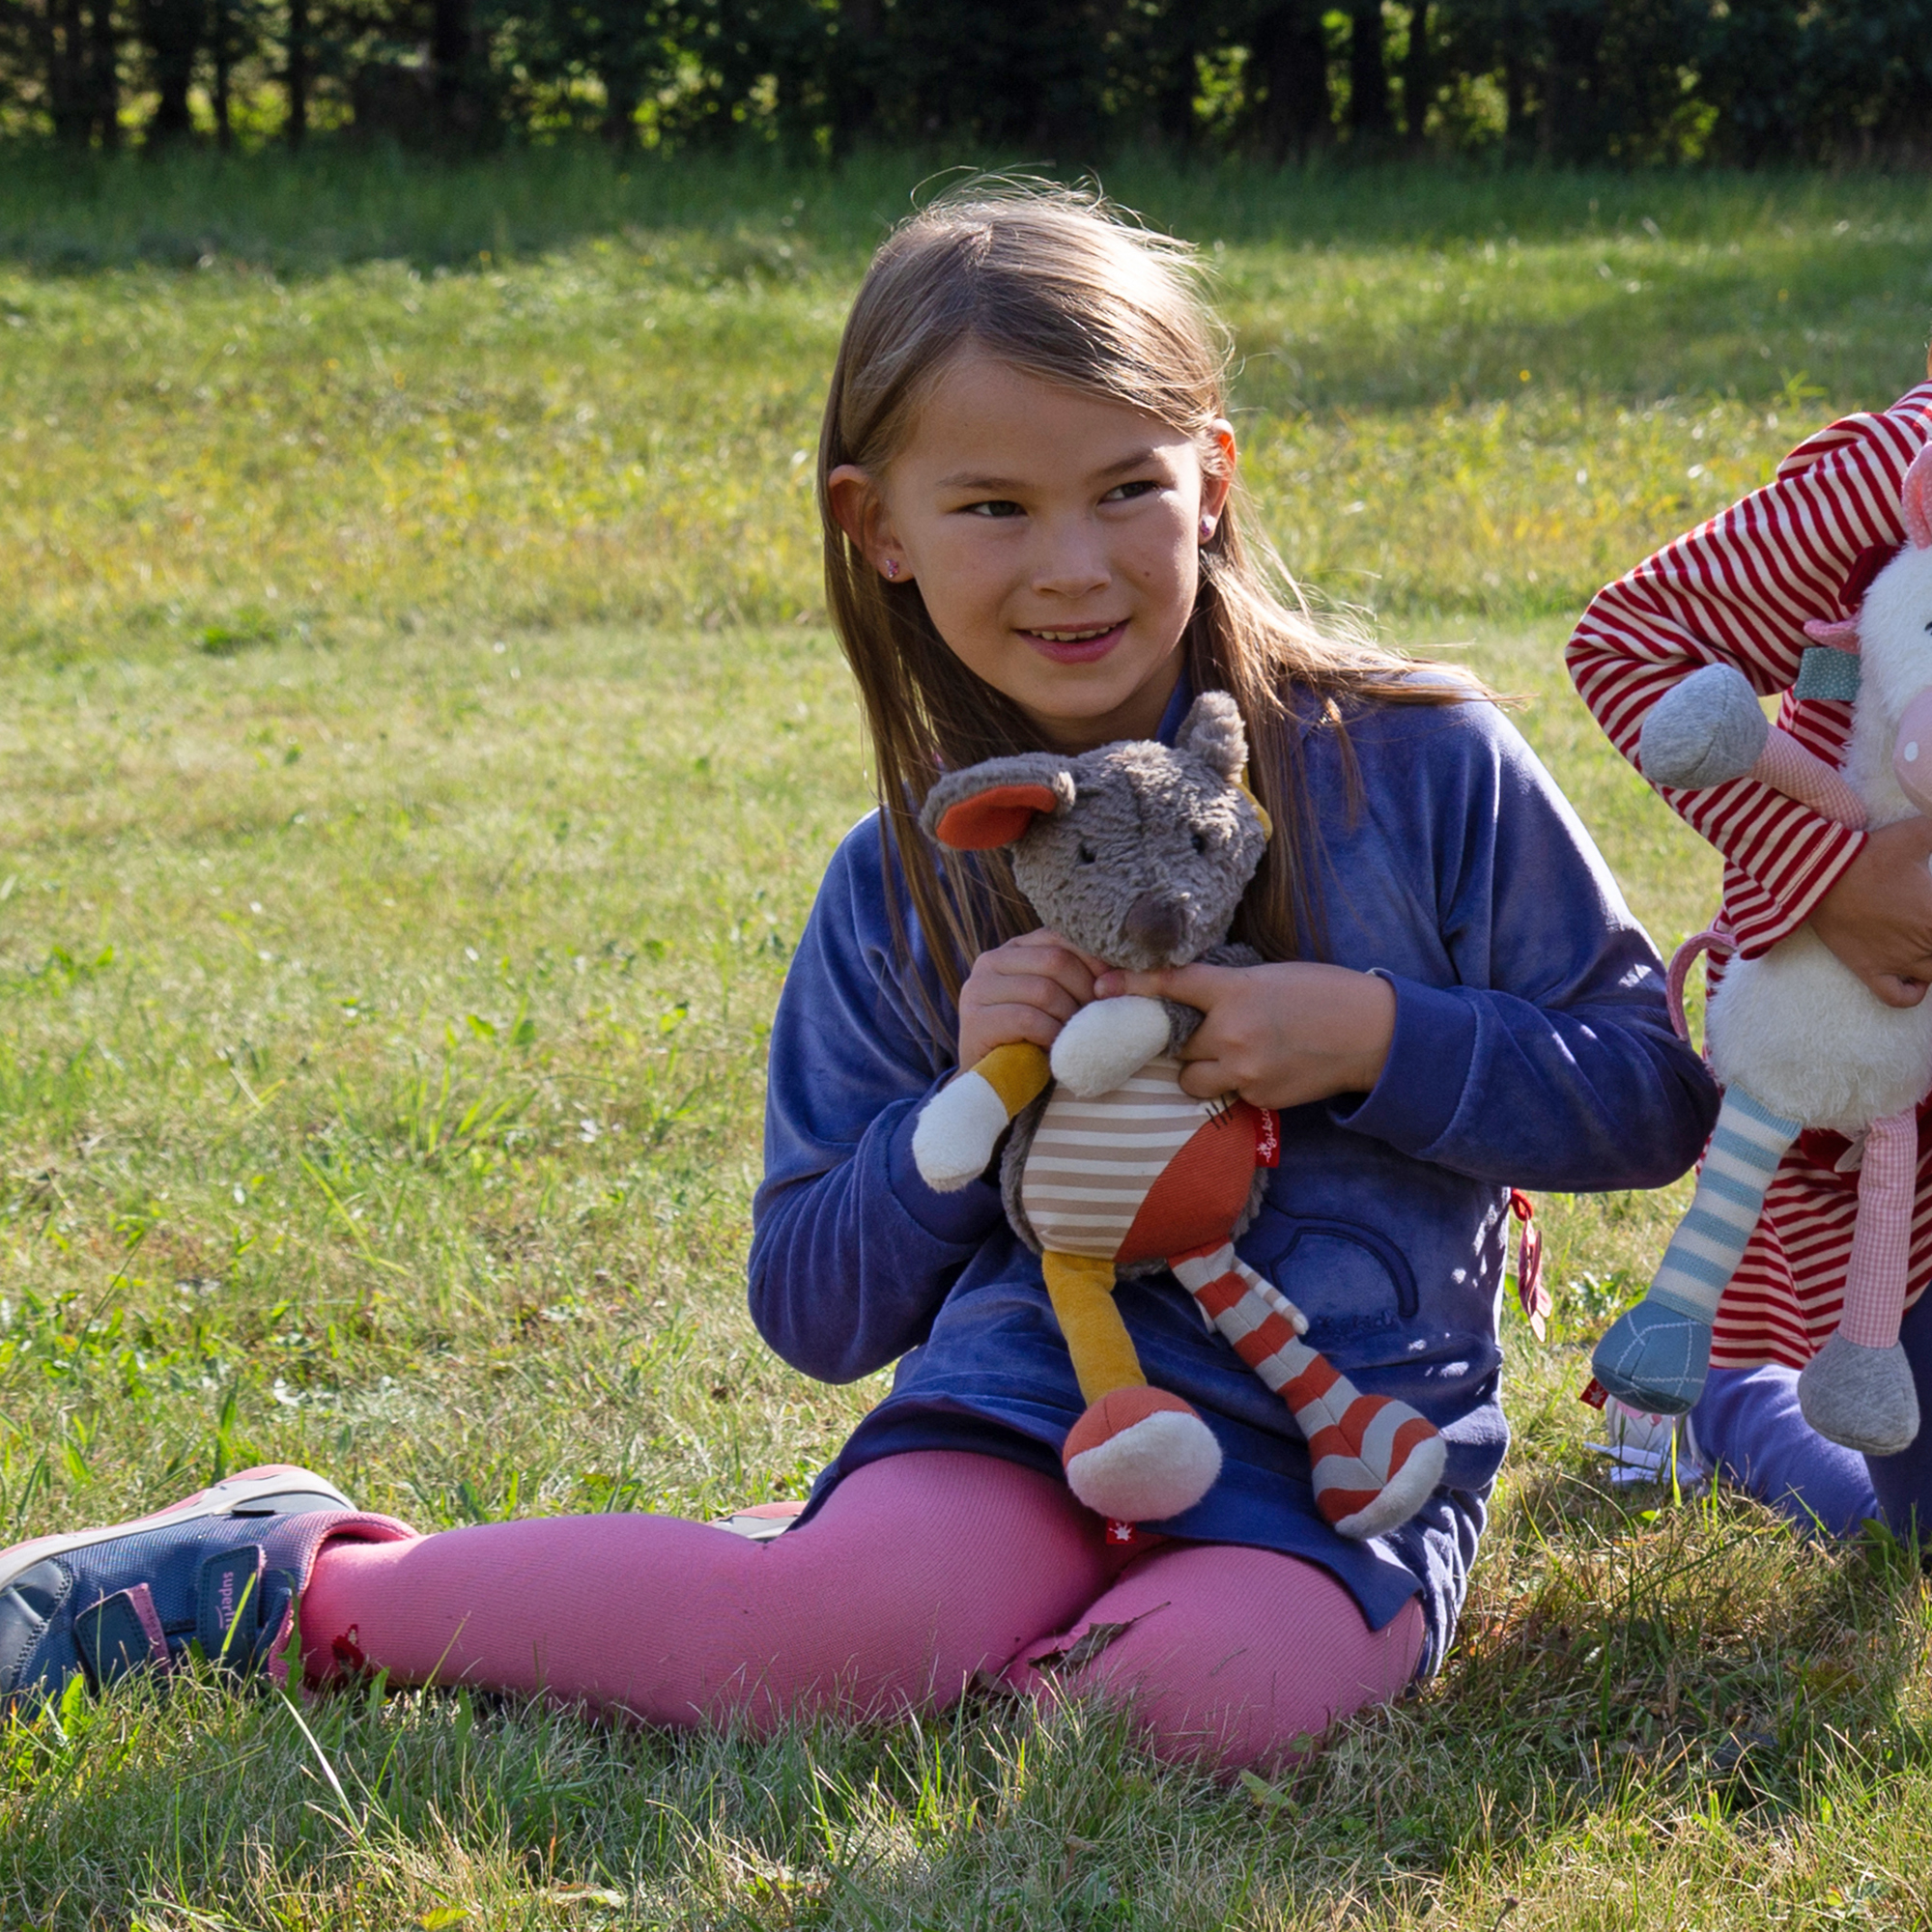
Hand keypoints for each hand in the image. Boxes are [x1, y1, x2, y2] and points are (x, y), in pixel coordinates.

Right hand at [957, 928, 1106, 1067]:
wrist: (995, 1081)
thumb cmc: (1035, 1038)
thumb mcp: (1057, 1000)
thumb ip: (1077, 977)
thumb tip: (1120, 971)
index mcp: (1014, 949)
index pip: (1059, 936)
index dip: (1091, 960)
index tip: (1110, 987)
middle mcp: (991, 960)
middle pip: (1055, 960)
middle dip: (1083, 991)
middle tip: (1094, 1018)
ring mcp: (978, 989)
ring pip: (1043, 990)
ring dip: (1068, 1018)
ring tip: (1073, 1036)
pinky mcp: (976, 1020)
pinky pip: (1028, 1019)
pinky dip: (1050, 1035)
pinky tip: (1055, 1048)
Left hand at [1091, 960, 1396, 1108]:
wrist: (1371, 1034)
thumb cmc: (1323, 993)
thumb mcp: (1269, 975)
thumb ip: (1226, 986)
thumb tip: (1185, 993)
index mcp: (1236, 990)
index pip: (1171, 985)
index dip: (1133, 985)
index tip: (1100, 985)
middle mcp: (1233, 1033)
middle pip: (1172, 1040)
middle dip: (1176, 1036)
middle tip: (1187, 1028)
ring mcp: (1244, 1071)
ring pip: (1188, 1077)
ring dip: (1195, 1067)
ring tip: (1222, 1054)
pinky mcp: (1258, 1098)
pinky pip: (1223, 1093)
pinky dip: (1229, 1083)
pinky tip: (1257, 1067)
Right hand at [1809, 817, 1931, 1008]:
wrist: (1817, 875)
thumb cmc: (1868, 854)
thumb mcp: (1917, 834)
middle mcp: (1924, 943)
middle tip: (1928, 922)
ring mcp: (1898, 960)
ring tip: (1929, 944)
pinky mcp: (1870, 969)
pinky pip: (1900, 996)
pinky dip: (1914, 992)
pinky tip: (1916, 976)